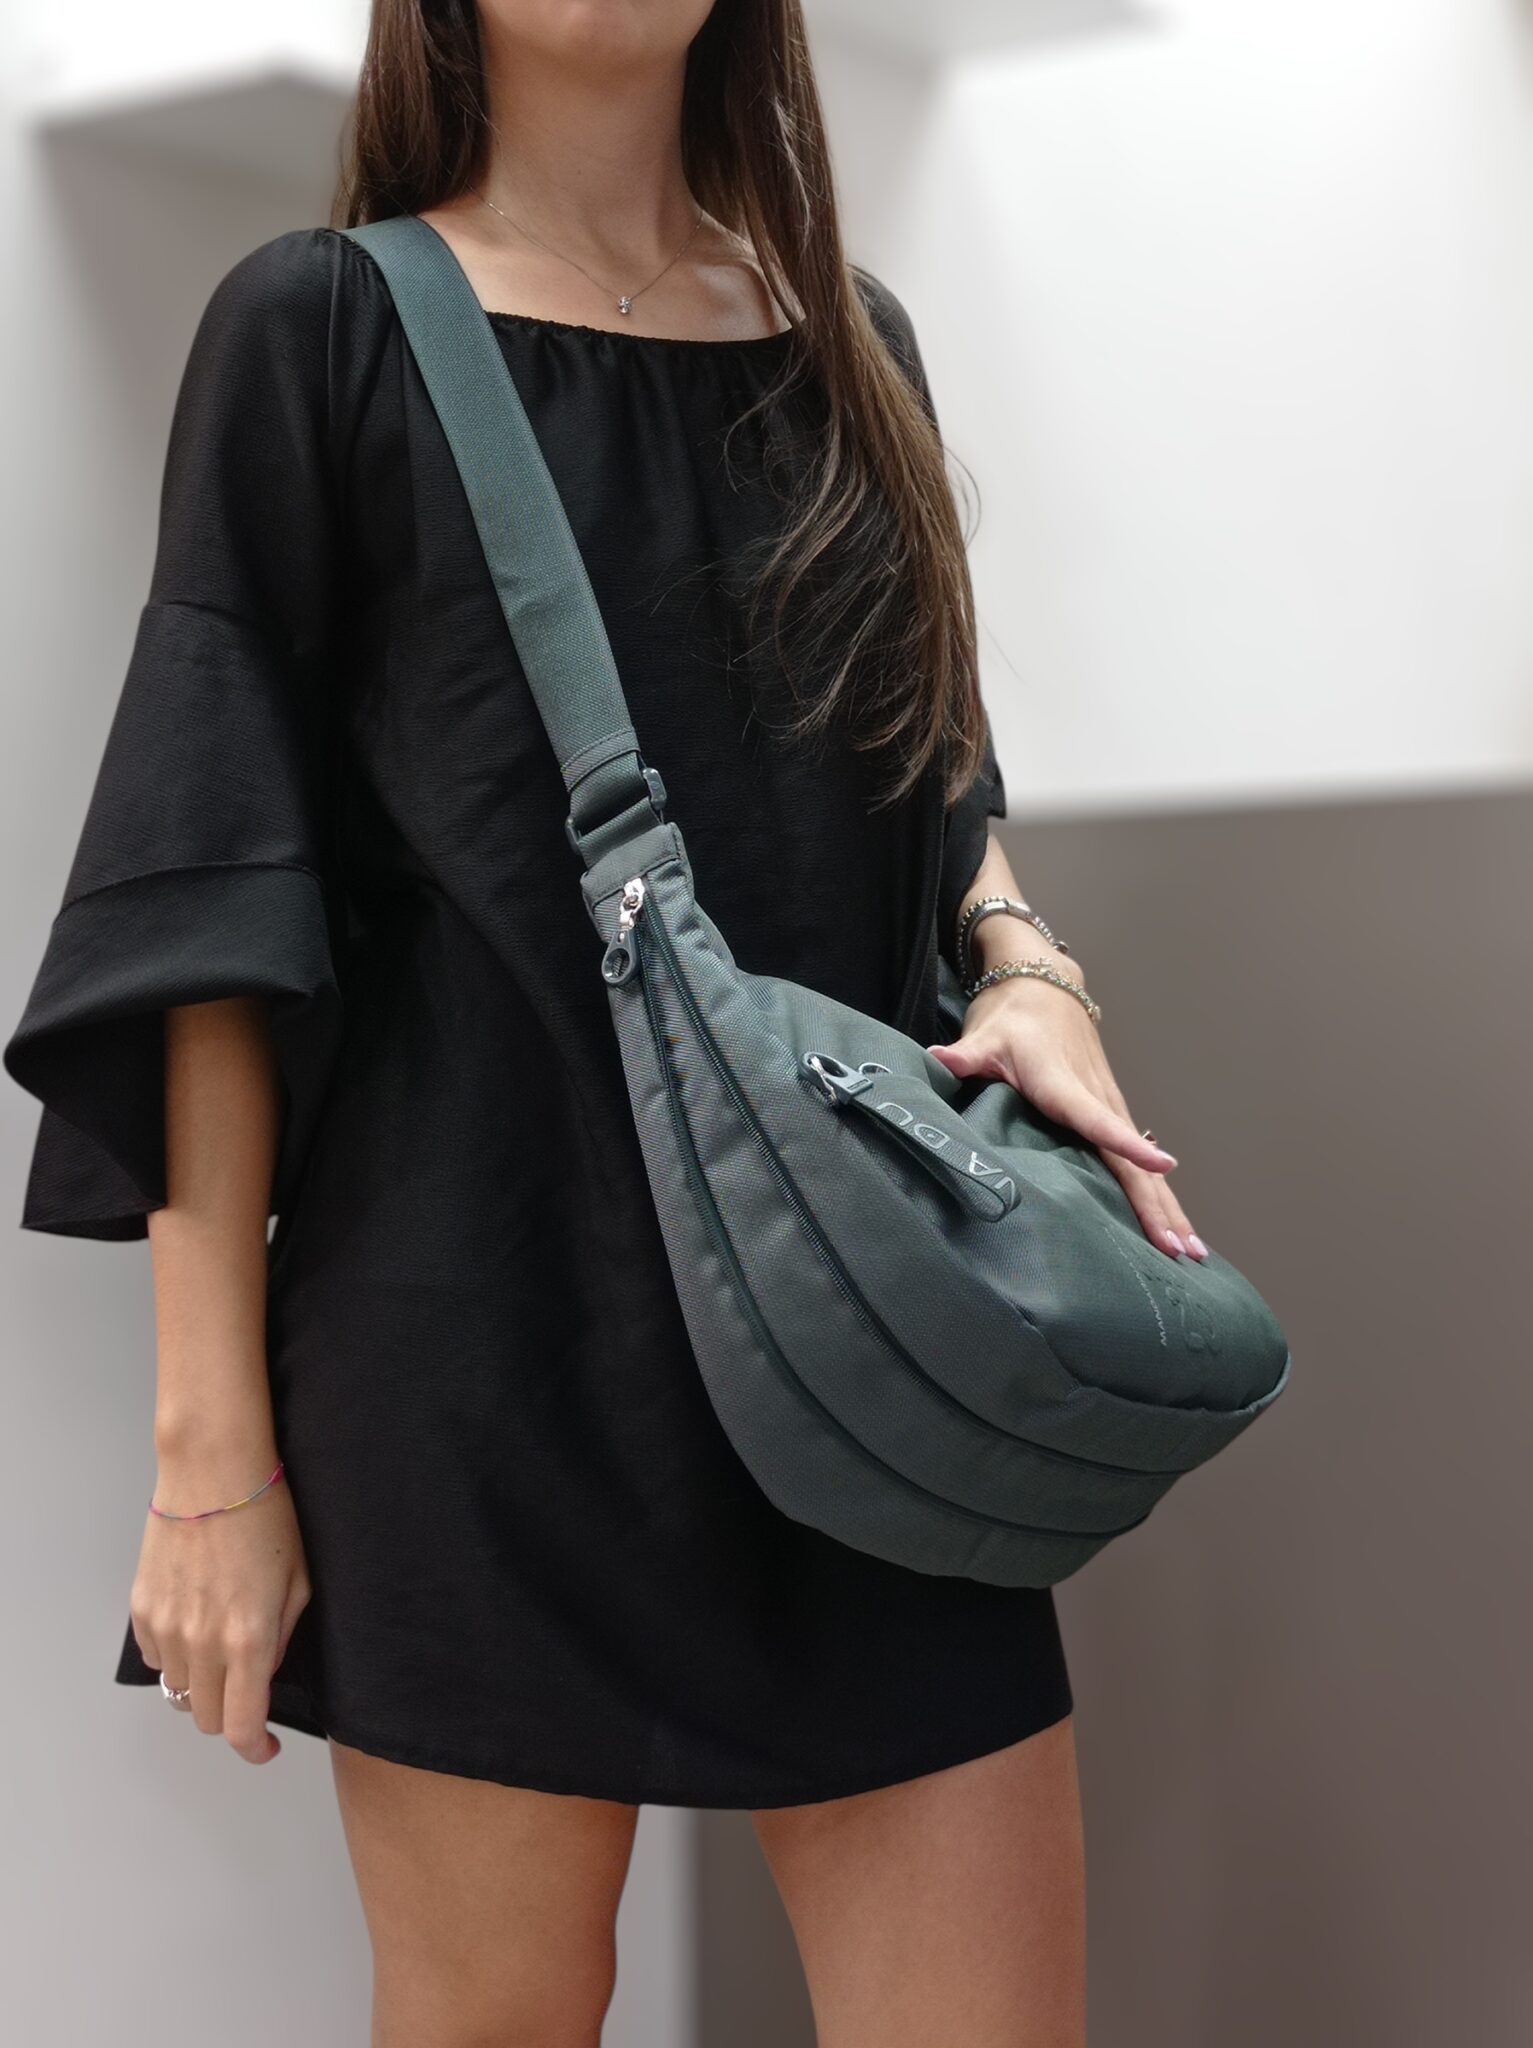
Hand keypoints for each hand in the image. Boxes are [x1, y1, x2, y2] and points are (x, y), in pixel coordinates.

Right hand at [130, 1442, 310, 1763]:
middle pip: (205, 1718)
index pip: (240, 1727)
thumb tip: (266, 1672)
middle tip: (247, 1688)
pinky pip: (156, 1657)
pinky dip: (175, 1656)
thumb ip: (282, 1638)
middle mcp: (203, 1643)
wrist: (214, 1473)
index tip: (265, 1746)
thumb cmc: (266, 1517)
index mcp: (249, 1640)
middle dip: (230, 1714)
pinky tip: (195, 1624)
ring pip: (178, 1690)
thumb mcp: (298, 1583)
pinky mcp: (142, 1609)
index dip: (254, 1749)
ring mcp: (167, 1627)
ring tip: (221, 1644)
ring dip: (201, 1683)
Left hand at [926, 964, 1209, 1261]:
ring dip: (1167, 1207)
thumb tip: (937, 1058)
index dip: (1127, 1144)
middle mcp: (1097, 1098)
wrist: (1046, 986)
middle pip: (1131, 1160)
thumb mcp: (985, 1035)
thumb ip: (965, 1055)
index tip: (1161, 1167)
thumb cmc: (1013, 1017)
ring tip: (1191, 1252)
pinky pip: (1137, 1162)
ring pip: (1143, 1167)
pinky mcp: (1112, 1111)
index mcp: (1064, 1084)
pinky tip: (1173, 1224)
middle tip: (1181, 1248)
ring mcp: (1109, 1106)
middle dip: (1157, 1204)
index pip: (1098, 1120)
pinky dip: (1158, 1194)